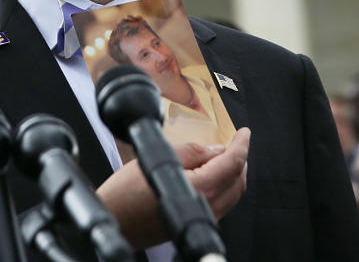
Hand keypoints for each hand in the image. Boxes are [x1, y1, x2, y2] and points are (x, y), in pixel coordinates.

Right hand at [97, 127, 249, 248]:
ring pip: (232, 195)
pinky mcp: (194, 224)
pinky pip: (222, 204)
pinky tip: (213, 175)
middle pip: (238, 181)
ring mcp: (202, 219)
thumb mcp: (159, 157)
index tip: (244, 133)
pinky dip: (225, 186)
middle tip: (235, 141)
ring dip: (234, 173)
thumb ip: (192, 152)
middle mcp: (207, 208)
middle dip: (241, 159)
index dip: (241, 145)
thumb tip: (216, 150)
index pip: (233, 163)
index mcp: (201, 188)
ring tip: (226, 155)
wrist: (114, 221)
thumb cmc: (127, 192)